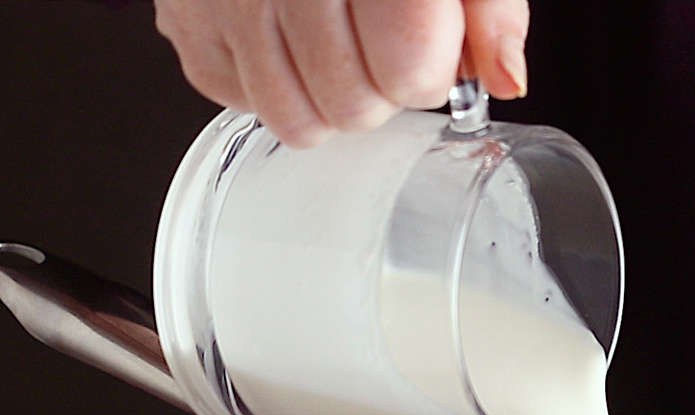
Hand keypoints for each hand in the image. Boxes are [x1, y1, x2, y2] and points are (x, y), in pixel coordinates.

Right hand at [155, 0, 528, 147]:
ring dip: (329, 101)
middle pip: (353, 107)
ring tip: (338, 46)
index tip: (427, 41)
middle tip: (380, 43)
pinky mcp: (186, 21)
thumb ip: (491, 11)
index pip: (409, 69)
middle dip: (381, 90)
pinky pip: (241, 103)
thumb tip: (506, 81)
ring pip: (296, 121)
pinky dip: (272, 86)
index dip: (430, 71)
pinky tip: (288, 39)